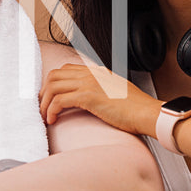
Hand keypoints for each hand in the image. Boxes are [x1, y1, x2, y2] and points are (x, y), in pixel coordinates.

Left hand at [38, 63, 155, 134]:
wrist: (147, 113)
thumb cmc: (136, 109)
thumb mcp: (117, 93)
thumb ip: (103, 90)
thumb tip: (90, 100)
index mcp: (98, 72)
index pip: (66, 70)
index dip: (53, 84)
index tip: (49, 99)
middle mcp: (91, 74)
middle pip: (54, 76)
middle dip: (44, 93)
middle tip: (42, 108)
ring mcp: (89, 83)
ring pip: (53, 87)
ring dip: (44, 103)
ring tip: (45, 117)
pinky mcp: (88, 96)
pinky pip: (59, 101)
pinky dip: (51, 111)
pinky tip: (53, 120)